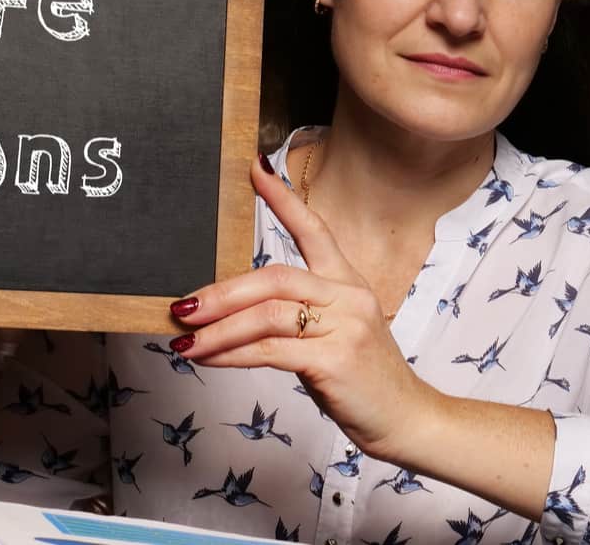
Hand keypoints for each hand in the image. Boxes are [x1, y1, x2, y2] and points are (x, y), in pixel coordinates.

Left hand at [167, 155, 438, 459]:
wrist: (406, 418)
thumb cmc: (363, 378)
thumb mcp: (335, 334)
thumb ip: (296, 317)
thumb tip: (233, 315)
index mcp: (347, 282)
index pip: (314, 229)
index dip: (284, 200)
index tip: (255, 170)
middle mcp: (347, 296)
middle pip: (274, 277)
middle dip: (222, 292)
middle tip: (183, 306)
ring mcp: (344, 326)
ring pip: (267, 314)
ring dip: (218, 329)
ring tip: (186, 340)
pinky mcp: (334, 359)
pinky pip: (269, 351)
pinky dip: (232, 354)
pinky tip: (209, 358)